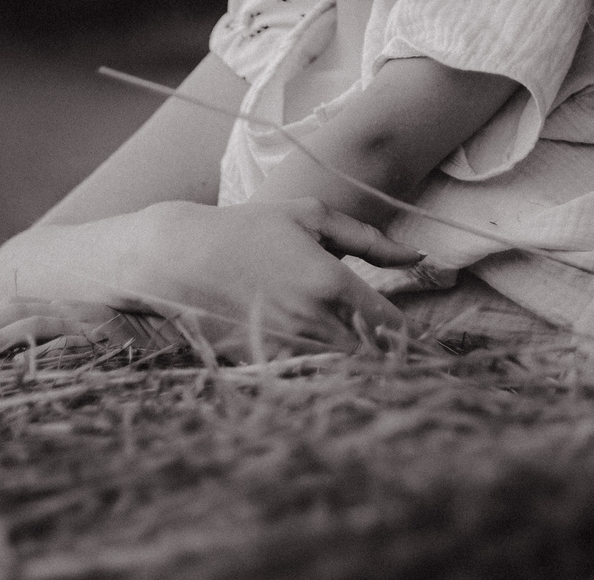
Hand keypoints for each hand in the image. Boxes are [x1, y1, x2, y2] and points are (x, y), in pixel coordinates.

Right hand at [0, 198, 423, 359]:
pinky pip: (301, 378)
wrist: (177, 257)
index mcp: (331, 282)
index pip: (391, 324)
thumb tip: (416, 255)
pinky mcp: (258, 363)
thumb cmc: (248, 228)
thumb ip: (369, 238)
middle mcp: (312, 320)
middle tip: (388, 353)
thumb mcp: (310, 216)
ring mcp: (283, 346)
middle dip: (383, 356)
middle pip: (370, 358)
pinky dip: (313, 373)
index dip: (407, 334)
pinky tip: (312, 357)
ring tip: (352, 356)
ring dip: (351, 366)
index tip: (411, 337)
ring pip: (338, 373)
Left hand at [0, 297, 150, 355]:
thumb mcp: (102, 338)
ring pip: (35, 323)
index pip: (22, 305)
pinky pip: (64, 344)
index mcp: (74, 308)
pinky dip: (37, 354)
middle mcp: (78, 310)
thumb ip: (72, 340)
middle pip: (20, 309)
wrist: (186, 325)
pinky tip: (17, 366)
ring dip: (0, 337)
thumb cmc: (144, 340)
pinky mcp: (103, 340)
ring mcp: (90, 323)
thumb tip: (34, 360)